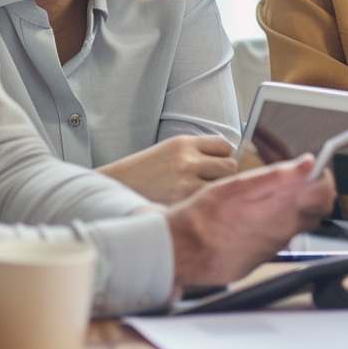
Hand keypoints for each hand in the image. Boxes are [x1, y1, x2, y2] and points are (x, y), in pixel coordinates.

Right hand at [97, 135, 237, 204]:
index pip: (224, 146)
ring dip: (216, 191)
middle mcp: (187, 160)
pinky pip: (207, 202)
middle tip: (210, 183)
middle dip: (224, 175)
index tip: (216, 164)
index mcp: (184, 143)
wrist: (117, 187)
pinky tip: (194, 206)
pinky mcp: (181, 202)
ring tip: (201, 194)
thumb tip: (229, 161)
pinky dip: (204, 205)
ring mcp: (184, 182)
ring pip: (222, 186)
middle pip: (229, 166)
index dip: (223, 156)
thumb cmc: (146, 171)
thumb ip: (197, 152)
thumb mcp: (170, 150)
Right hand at [167, 155, 335, 288]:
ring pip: (298, 225)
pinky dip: (274, 225)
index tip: (315, 171)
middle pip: (316, 211)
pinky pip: (279, 239)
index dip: (323, 178)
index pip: (325, 193)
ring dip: (291, 210)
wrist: (182, 251)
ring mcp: (274, 246)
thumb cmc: (204, 216)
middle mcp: (283, 231)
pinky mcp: (263, 257)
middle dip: (310, 194)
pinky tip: (253, 217)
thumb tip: (308, 163)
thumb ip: (279, 175)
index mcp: (281, 209)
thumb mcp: (239, 184)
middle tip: (293, 182)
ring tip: (266, 198)